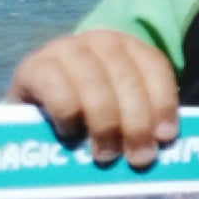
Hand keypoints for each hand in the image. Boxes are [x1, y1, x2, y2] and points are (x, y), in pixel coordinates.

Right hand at [8, 30, 179, 168]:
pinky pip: (58, 90)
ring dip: (105, 123)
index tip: (165, 136)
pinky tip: (69, 133)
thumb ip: (138, 123)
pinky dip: (68, 114)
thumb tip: (155, 151)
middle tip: (138, 157)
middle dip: (136, 121)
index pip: (153, 65)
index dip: (163, 101)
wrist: (33, 108)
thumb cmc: (86, 115)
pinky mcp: (33, 67)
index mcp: (127, 47)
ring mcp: (64, 49)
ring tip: (105, 155)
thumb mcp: (118, 113)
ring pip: (94, 83)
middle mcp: (97, 41)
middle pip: (126, 77)